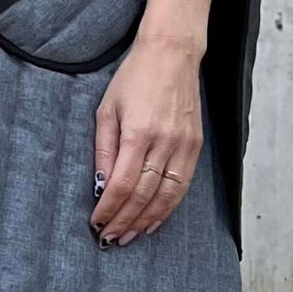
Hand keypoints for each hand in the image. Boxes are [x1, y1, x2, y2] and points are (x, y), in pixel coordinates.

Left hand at [90, 29, 202, 245]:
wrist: (172, 53)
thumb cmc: (134, 77)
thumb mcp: (106, 109)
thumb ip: (103, 149)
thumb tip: (100, 185)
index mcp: (138, 132)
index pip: (121, 184)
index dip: (109, 209)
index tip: (97, 223)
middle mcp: (164, 142)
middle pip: (143, 195)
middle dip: (125, 221)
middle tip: (111, 238)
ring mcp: (183, 145)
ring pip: (166, 196)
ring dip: (146, 220)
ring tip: (130, 236)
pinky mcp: (195, 145)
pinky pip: (182, 185)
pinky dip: (168, 207)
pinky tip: (154, 219)